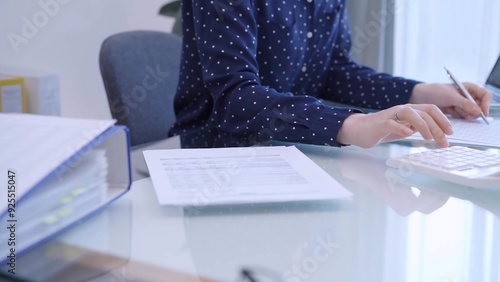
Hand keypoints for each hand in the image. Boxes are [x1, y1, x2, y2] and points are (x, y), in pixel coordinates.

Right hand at [337, 104, 452, 147]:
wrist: (359, 129)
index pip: (431, 110)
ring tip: (428, 139)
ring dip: (423, 126)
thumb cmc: (382, 130)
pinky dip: (401, 127)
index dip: (443, 120)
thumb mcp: (404, 128)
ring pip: (411, 114)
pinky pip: (391, 123)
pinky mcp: (380, 124)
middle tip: (443, 142)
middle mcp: (402, 110)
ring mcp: (391, 115)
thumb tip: (436, 133)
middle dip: (437, 127)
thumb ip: (418, 128)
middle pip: (424, 113)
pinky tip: (408, 134)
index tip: (451, 133)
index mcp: (410, 110)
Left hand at [409, 82, 491, 118]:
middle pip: (479, 106)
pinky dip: (458, 116)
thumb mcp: (451, 97)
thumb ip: (465, 104)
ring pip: (471, 113)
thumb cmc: (435, 91)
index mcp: (469, 88)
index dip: (486, 104)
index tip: (483, 113)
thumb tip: (478, 111)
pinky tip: (451, 112)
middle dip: (473, 111)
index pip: (485, 95)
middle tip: (465, 114)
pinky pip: (462, 116)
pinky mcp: (455, 111)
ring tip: (453, 109)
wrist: (420, 97)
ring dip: (464, 114)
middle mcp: (467, 96)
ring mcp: (461, 104)